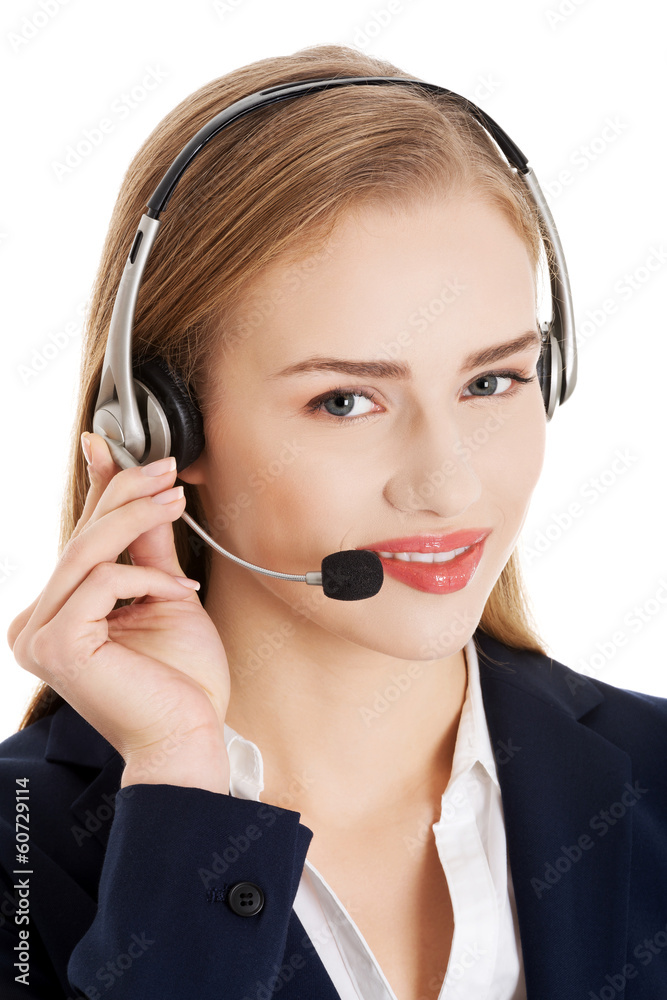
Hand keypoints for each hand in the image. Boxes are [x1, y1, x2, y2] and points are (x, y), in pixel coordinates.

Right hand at [7, 433, 230, 790]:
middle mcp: (37, 626)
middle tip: (166, 470)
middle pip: (79, 541)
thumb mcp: (163, 597)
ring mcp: (40, 637)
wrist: (190, 737)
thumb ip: (146, 548)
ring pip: (86, 553)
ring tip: (176, 502)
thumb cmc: (180, 680)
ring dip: (136, 518)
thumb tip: (141, 492)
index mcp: (57, 616)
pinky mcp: (58, 646)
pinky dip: (147, 578)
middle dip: (124, 495)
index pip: (77, 542)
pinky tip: (180, 591)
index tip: (112, 447)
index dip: (97, 491)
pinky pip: (102, 583)